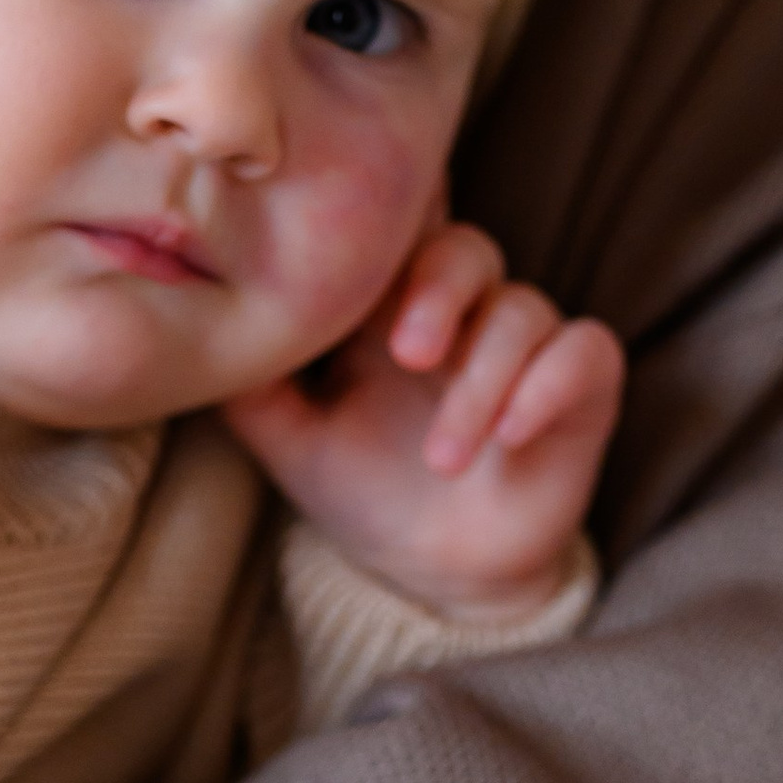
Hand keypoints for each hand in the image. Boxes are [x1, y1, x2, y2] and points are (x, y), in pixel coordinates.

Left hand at [224, 221, 621, 619]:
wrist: (432, 573)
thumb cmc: (363, 491)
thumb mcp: (291, 441)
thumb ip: (252, 385)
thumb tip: (198, 331)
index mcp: (391, 307)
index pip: (401, 230)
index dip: (394, 209)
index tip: (364, 214)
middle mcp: (464, 313)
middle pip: (466, 248)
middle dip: (438, 291)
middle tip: (406, 353)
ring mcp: (527, 345)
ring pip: (522, 311)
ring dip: (481, 381)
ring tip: (444, 455)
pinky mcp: (580, 384)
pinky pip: (585, 350)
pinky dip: (548, 384)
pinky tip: (511, 433)